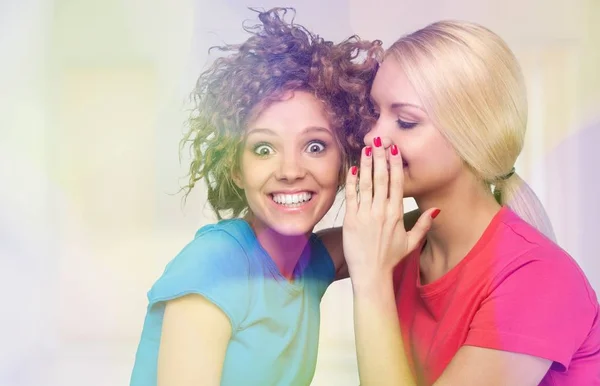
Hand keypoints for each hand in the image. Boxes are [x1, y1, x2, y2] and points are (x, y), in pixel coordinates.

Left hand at [342, 137, 438, 288]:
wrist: (371, 274)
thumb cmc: (390, 258)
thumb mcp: (411, 241)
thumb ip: (423, 224)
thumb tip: (436, 210)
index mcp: (397, 213)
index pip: (398, 183)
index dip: (395, 164)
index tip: (394, 149)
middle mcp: (382, 211)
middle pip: (382, 178)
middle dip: (380, 157)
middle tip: (378, 140)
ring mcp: (366, 214)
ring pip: (366, 183)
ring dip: (366, 164)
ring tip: (365, 149)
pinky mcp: (351, 220)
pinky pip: (351, 196)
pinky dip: (352, 182)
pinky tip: (352, 169)